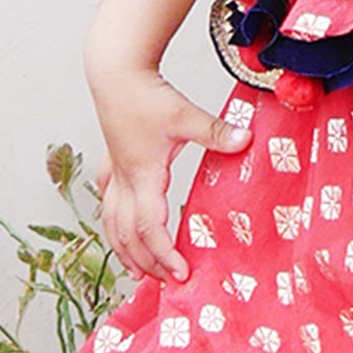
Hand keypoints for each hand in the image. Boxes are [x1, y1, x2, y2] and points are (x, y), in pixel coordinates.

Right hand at [91, 67, 250, 282]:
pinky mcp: (112, 163)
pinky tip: (118, 229)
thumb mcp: (184, 114)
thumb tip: (246, 140)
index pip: (150, 228)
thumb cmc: (144, 92)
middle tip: (165, 282)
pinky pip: (107, 203)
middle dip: (146, 262)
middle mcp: (125, 181)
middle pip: (128, 236)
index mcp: (143, 176)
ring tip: (136, 273)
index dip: (164, 254)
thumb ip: (216, 132)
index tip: (181, 274)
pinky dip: (113, 223)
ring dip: (124, 251)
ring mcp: (115, 173)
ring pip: (111, 224)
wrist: (114, 70)